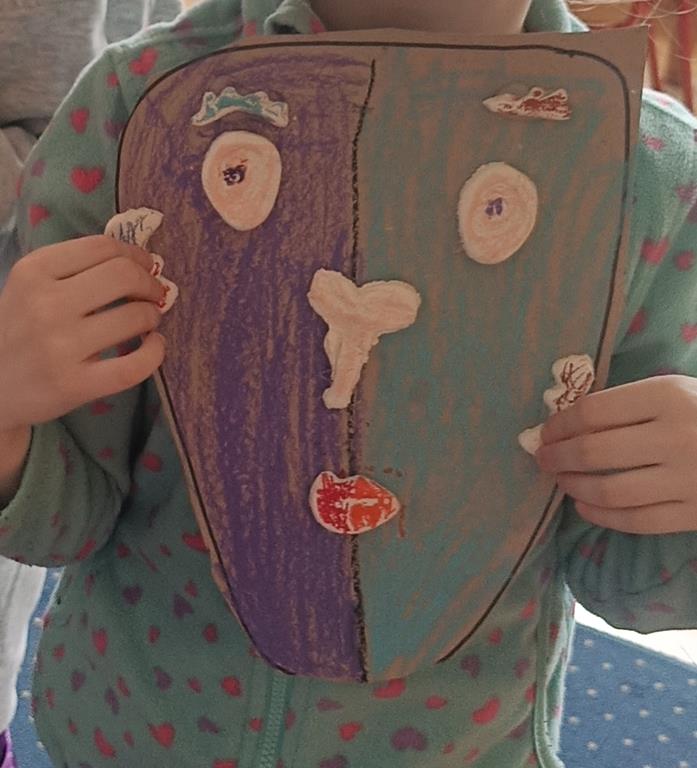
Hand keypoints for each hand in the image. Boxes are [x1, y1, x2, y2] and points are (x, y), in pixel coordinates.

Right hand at [0, 235, 165, 431]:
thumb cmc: (18, 331)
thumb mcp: (30, 288)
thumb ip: (75, 271)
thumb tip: (139, 264)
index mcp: (33, 272)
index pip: (102, 247)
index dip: (136, 255)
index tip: (145, 267)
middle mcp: (45, 305)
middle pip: (124, 275)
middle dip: (150, 283)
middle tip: (153, 295)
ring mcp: (60, 347)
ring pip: (136, 317)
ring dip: (152, 316)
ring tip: (147, 322)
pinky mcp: (76, 385)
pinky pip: (136, 365)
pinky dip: (155, 352)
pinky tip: (153, 345)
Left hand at [535, 375, 696, 533]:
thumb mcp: (675, 392)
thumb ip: (628, 405)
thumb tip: (565, 423)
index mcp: (667, 396)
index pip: (593, 411)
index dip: (559, 424)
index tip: (545, 431)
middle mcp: (674, 436)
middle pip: (593, 450)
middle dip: (556, 457)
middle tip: (542, 458)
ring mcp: (686, 479)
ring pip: (608, 489)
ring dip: (573, 486)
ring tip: (562, 481)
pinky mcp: (694, 513)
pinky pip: (635, 520)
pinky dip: (600, 515)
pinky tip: (585, 507)